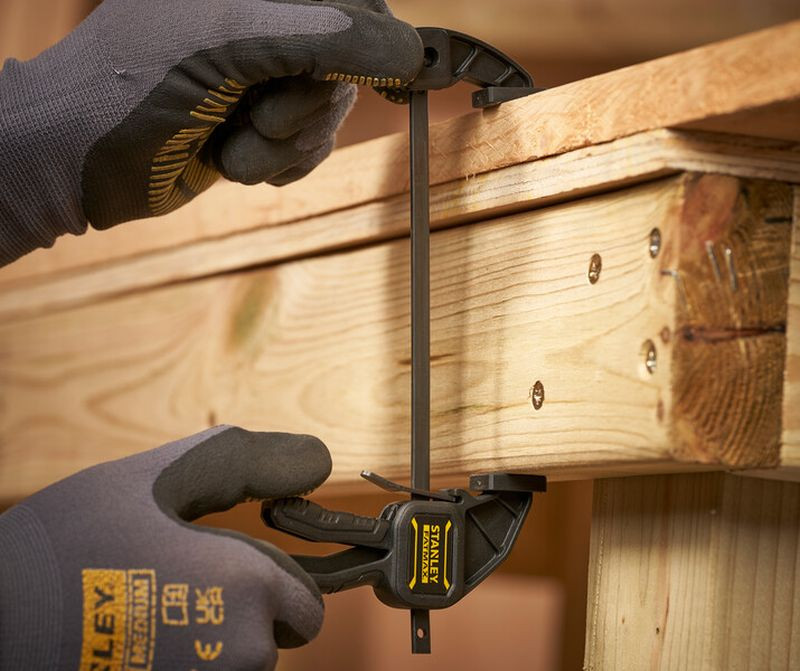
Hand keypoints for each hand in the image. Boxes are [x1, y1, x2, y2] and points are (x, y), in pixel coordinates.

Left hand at [0, 0, 422, 264]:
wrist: (78, 161)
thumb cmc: (133, 89)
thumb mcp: (230, 40)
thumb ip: (325, 32)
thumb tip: (410, 49)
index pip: (352, 7)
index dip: (367, 45)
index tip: (363, 78)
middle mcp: (266, 24)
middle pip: (348, 67)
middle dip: (304, 106)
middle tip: (253, 111)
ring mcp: (264, 76)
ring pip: (329, 116)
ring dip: (283, 145)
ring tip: (229, 140)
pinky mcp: (261, 126)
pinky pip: (309, 151)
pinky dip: (277, 167)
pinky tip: (232, 158)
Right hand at [0, 426, 331, 669]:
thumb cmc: (70, 546)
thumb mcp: (158, 481)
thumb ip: (248, 464)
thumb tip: (320, 458)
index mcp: (248, 590)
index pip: (307, 606)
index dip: (270, 580)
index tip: (224, 563)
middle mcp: (241, 655)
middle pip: (275, 640)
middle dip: (244, 613)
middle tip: (175, 585)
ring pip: (238, 664)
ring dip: (211, 640)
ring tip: (147, 612)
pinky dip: (187, 662)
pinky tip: (140, 640)